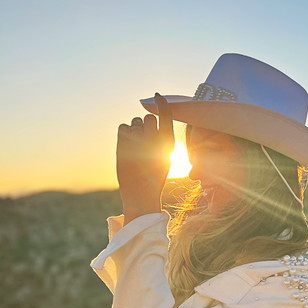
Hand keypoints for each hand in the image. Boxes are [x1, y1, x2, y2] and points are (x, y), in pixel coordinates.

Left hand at [116, 93, 174, 216]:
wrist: (141, 193)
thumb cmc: (155, 175)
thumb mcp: (165, 156)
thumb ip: (161, 138)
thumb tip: (149, 120)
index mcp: (168, 142)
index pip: (166, 114)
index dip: (162, 103)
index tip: (158, 97)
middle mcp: (154, 138)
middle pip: (148, 118)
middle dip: (146, 125)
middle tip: (145, 140)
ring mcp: (137, 140)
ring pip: (135, 122)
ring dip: (135, 130)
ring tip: (136, 148)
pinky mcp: (123, 143)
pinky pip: (123, 127)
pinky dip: (124, 134)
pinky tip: (127, 147)